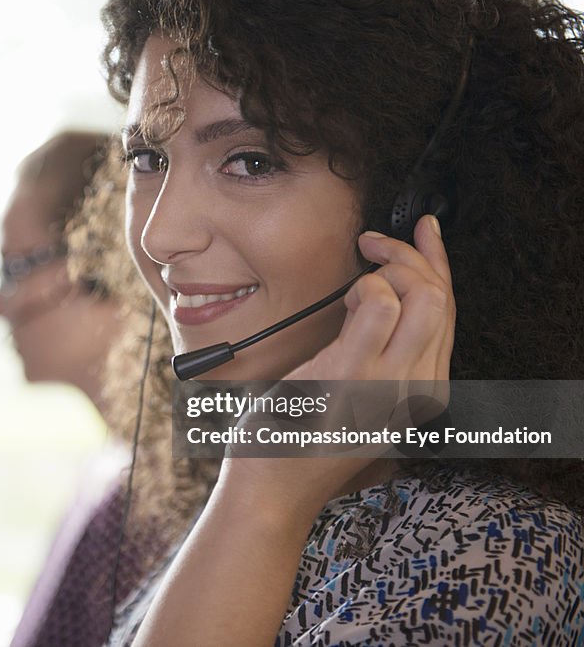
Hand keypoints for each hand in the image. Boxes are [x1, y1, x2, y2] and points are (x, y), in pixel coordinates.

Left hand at [222, 214, 455, 513]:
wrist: (272, 488)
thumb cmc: (302, 439)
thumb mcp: (356, 396)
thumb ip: (376, 352)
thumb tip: (377, 295)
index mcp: (423, 391)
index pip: (448, 314)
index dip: (439, 264)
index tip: (425, 232)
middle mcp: (418, 388)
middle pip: (442, 299)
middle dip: (412, 256)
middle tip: (376, 243)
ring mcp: (389, 382)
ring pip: (423, 297)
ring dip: (390, 267)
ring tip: (358, 273)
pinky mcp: (352, 374)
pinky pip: (378, 305)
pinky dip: (363, 286)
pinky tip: (342, 299)